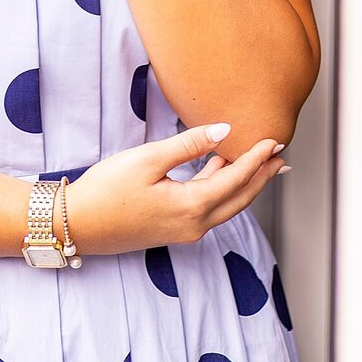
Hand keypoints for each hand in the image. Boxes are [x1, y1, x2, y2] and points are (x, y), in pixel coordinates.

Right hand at [62, 122, 287, 256]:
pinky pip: (209, 208)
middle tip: (282, 156)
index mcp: (191, 207)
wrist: (78, 224)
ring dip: (245, 183)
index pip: (236, 180)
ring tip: (261, 162)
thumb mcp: (147, 159)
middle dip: (262, 176)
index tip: (275, 139)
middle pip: (240, 199)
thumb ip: (188, 146)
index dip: (257, 159)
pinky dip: (222, 188)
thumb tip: (225, 132)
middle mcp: (194, 225)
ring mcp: (184, 230)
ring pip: (226, 205)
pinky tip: (219, 169)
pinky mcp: (173, 228)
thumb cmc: (108, 189)